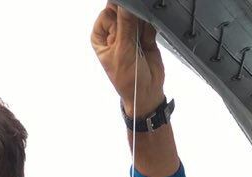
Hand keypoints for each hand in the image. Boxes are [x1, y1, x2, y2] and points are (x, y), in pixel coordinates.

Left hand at [91, 3, 165, 117]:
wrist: (146, 93)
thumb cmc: (127, 80)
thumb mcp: (123, 51)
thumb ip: (125, 25)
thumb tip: (126, 6)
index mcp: (101, 37)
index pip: (107, 14)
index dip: (116, 19)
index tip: (122, 30)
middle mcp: (115, 33)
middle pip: (122, 12)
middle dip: (130, 20)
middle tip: (133, 34)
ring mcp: (130, 33)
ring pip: (136, 15)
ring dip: (141, 25)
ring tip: (140, 42)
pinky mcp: (145, 36)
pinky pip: (148, 23)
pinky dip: (150, 29)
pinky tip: (147, 42)